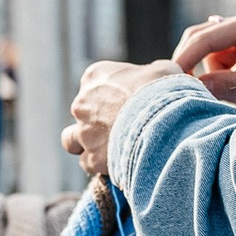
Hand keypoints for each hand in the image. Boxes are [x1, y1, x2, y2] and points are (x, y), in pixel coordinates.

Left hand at [58, 58, 181, 177]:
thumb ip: (153, 72)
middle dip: (98, 120)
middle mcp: (82, 103)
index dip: (111, 96)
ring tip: (108, 149)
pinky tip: (118, 163)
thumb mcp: (163, 70)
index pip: (94, 85)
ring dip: (86, 143)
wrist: (162, 121)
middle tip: (121, 127)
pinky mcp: (92, 158)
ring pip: (72, 140)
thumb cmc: (163, 91)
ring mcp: (84, 132)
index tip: (127, 104)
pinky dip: (100, 164)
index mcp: (95, 76)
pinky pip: (89, 163)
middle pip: (83, 113)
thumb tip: (158, 78)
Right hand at [173, 9, 235, 104]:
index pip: (205, 38)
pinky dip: (229, 82)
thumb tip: (198, 87)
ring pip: (212, 58)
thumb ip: (230, 84)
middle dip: (195, 67)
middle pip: (200, 40)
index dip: (184, 60)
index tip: (169, 81)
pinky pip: (225, 65)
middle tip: (190, 92)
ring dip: (219, 81)